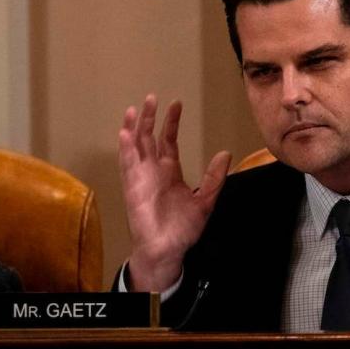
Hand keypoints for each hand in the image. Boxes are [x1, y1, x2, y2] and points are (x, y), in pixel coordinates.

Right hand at [118, 95, 229, 291]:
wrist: (168, 250)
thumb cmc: (183, 228)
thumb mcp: (205, 200)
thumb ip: (213, 178)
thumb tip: (225, 154)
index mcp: (169, 171)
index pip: (168, 140)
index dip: (171, 122)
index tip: (176, 104)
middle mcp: (153, 170)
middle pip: (149, 137)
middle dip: (150, 117)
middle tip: (151, 97)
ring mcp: (141, 177)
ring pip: (135, 147)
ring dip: (134, 127)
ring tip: (133, 108)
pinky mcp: (132, 187)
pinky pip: (127, 164)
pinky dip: (125, 148)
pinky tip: (125, 133)